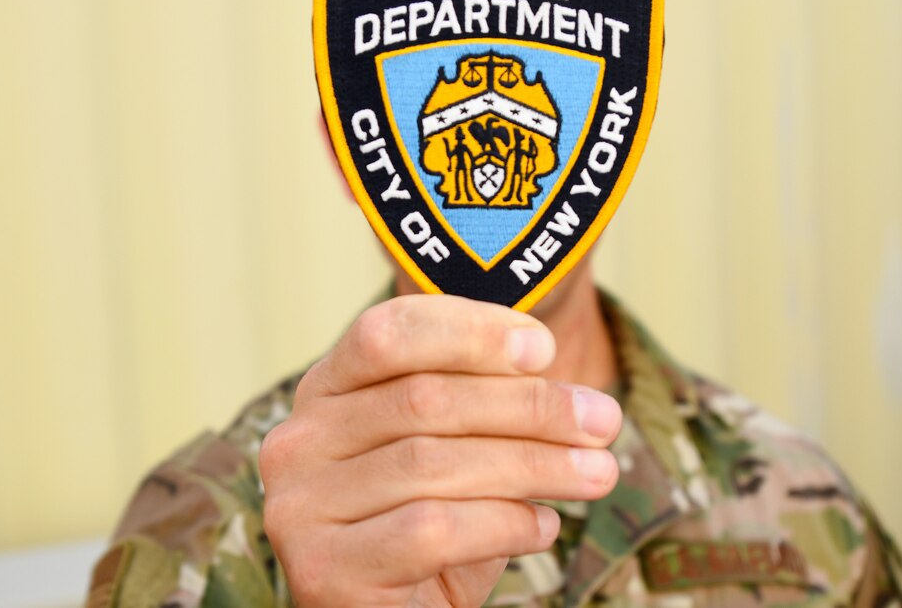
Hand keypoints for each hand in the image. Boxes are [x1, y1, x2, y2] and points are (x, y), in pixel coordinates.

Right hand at [259, 294, 622, 606]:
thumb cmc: (436, 516)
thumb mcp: (456, 446)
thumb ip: (482, 396)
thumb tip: (551, 367)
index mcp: (326, 389)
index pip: (387, 333)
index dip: (468, 332)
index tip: (545, 347)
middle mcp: (297, 440)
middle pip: (423, 398)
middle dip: (529, 407)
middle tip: (604, 419)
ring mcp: (300, 507)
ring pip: (433, 464)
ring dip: (534, 465)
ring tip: (598, 473)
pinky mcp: (324, 570)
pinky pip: (432, 530)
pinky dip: (502, 524)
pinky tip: (543, 527)